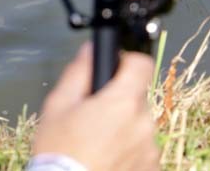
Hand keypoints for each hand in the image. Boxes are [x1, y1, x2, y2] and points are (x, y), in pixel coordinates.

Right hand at [32, 44, 158, 170]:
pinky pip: (141, 149)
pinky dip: (128, 150)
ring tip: (97, 143)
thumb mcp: (58, 105)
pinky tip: (106, 157)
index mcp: (122, 102)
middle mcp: (143, 123)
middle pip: (136, 97)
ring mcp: (149, 149)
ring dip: (124, 127)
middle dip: (118, 101)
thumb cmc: (60, 152)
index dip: (127, 61)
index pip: (141, 64)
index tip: (115, 68)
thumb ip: (78, 72)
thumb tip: (91, 50)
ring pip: (139, 125)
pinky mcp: (151, 168)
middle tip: (92, 116)